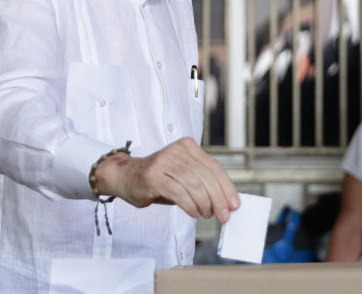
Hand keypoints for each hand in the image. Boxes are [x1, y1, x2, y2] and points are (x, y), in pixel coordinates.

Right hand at [94, 137, 239, 221]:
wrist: (126, 177)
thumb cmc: (159, 180)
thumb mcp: (183, 176)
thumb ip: (202, 183)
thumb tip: (226, 202)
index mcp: (188, 146)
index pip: (214, 167)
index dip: (227, 187)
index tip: (235, 204)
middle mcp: (177, 150)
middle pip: (206, 176)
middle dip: (219, 199)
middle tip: (224, 215)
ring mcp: (164, 161)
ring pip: (194, 184)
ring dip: (205, 204)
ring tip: (207, 215)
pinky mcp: (154, 175)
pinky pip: (179, 192)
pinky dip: (190, 206)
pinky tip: (195, 213)